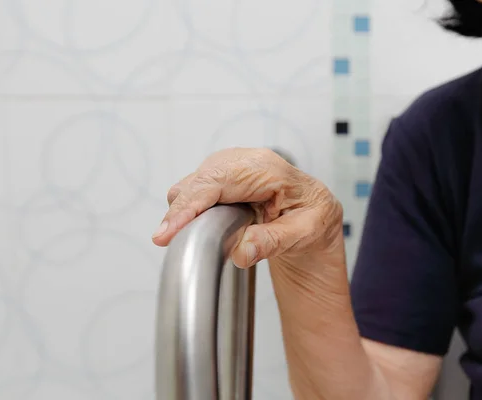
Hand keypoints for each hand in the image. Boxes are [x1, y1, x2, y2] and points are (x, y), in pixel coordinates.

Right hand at [152, 148, 343, 267]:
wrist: (315, 215)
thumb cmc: (314, 220)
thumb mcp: (306, 234)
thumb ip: (274, 241)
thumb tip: (241, 250)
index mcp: (268, 169)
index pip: (217, 182)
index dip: (190, 206)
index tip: (168, 231)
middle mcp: (246, 161)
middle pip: (198, 180)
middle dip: (179, 211)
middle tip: (165, 240)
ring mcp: (232, 166)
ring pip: (192, 184)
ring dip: (184, 210)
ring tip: (185, 237)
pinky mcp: (222, 177)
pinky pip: (195, 189)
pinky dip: (189, 209)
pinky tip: (196, 227)